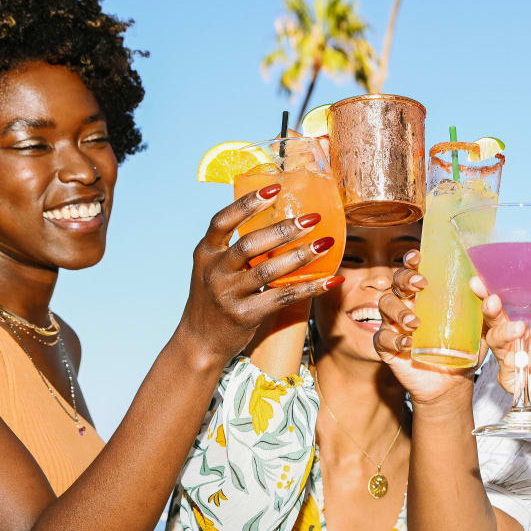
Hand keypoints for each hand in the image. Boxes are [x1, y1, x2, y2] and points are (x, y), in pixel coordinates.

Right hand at [176, 184, 340, 367]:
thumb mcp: (213, 270)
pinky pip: (283, 298)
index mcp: (205, 253)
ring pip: (268, 270)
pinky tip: (331, 280)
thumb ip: (235, 250)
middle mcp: (214, 271)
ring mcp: (228, 294)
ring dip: (300, 256)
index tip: (274, 188)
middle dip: (283, 229)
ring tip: (325, 244)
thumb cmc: (213, 300)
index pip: (222, 220)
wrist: (199, 342)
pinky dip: (310, 288)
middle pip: (250, 244)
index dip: (247, 203)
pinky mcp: (244, 315)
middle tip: (311, 219)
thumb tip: (278, 224)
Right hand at [374, 250, 475, 405]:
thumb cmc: (465, 347)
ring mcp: (395, 324)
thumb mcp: (481, 328)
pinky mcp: (388, 347)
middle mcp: (408, 304)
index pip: (414, 269)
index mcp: (427, 294)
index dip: (411, 260)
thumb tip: (492, 298)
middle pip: (396, 282)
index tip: (418, 258)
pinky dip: (392, 339)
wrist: (454, 381)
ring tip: (415, 323)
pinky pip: (382, 337)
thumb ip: (489, 313)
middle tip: (420, 285)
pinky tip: (407, 344)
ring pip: (385, 305)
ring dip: (398, 310)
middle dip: (404, 278)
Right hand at [482, 273, 530, 432]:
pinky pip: (510, 365)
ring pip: (496, 342)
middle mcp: (520, 338)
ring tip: (522, 329)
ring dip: (505, 333)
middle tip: (493, 302)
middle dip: (490, 310)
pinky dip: (528, 359)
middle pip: (495, 322)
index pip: (508, 303)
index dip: (492, 293)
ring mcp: (515, 358)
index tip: (480, 282)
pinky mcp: (514, 379)